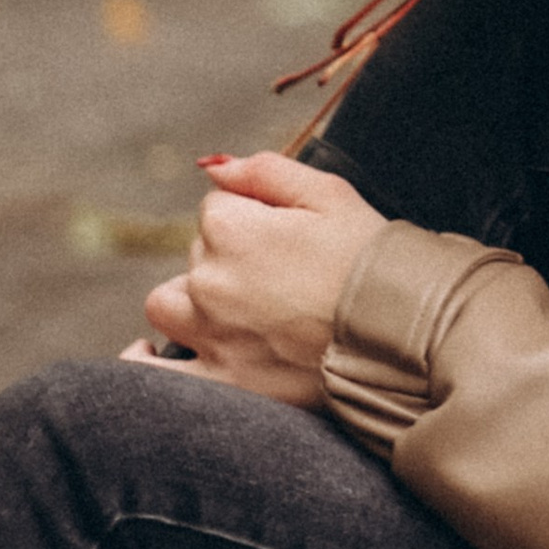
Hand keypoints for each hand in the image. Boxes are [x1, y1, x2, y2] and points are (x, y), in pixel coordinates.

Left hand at [122, 155, 385, 406]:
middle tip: (287, 279)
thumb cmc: (372, 258)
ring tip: (239, 311)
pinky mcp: (220, 381)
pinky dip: (145, 362)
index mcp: (232, 229)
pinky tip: (148, 352)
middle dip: (231, 259)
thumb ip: (264, 171)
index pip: (216, 210)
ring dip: (192, 301)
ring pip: (167, 303)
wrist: (403, 334)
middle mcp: (209, 281)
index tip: (293, 240)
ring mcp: (210, 334)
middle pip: (197, 255)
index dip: (256, 220)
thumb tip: (212, 167)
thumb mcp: (330, 194)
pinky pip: (155, 374)